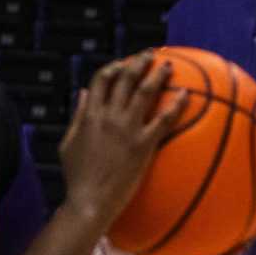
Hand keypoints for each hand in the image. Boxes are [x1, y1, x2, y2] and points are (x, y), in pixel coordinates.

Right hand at [59, 53, 183, 229]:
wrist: (90, 200)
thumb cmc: (77, 176)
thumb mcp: (68, 142)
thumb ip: (78, 115)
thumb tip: (83, 93)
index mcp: (90, 114)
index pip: (102, 79)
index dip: (114, 66)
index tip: (124, 62)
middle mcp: (108, 116)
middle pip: (125, 79)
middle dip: (139, 62)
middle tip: (151, 54)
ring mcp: (127, 130)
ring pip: (145, 92)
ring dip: (158, 74)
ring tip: (169, 66)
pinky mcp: (143, 145)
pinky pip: (164, 120)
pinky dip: (176, 105)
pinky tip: (187, 95)